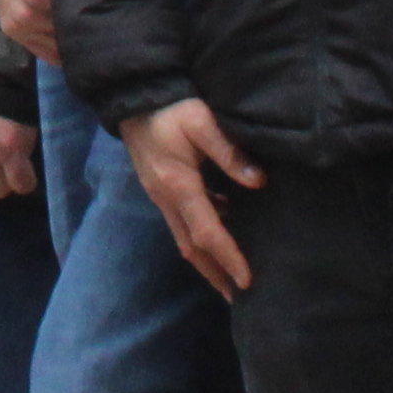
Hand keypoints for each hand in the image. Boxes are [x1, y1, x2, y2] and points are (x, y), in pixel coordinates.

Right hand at [122, 96, 262, 297]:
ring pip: (184, 238)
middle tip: (237, 297)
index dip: (228, 258)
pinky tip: (220, 233)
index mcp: (178, 186)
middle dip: (214, 274)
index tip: (247, 281)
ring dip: (206, 261)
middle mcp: (166, 198)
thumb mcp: (202, 122)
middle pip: (191, 247)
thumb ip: (230, 152)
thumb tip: (259, 182)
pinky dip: (200, 237)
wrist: (134, 96)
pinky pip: (181, 223)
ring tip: (229, 276)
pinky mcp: (159, 188)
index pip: (207, 233)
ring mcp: (160, 195)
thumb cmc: (170, 108)